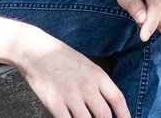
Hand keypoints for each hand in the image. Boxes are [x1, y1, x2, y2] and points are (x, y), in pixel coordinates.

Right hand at [15, 29, 129, 117]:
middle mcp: (87, 85)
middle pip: (104, 115)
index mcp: (98, 75)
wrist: (35, 50)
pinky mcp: (54, 102)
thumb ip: (97, 84)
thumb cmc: (60, 57)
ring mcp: (71, 95)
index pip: (118, 100)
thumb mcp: (86, 65)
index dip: (125, 115)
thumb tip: (106, 103)